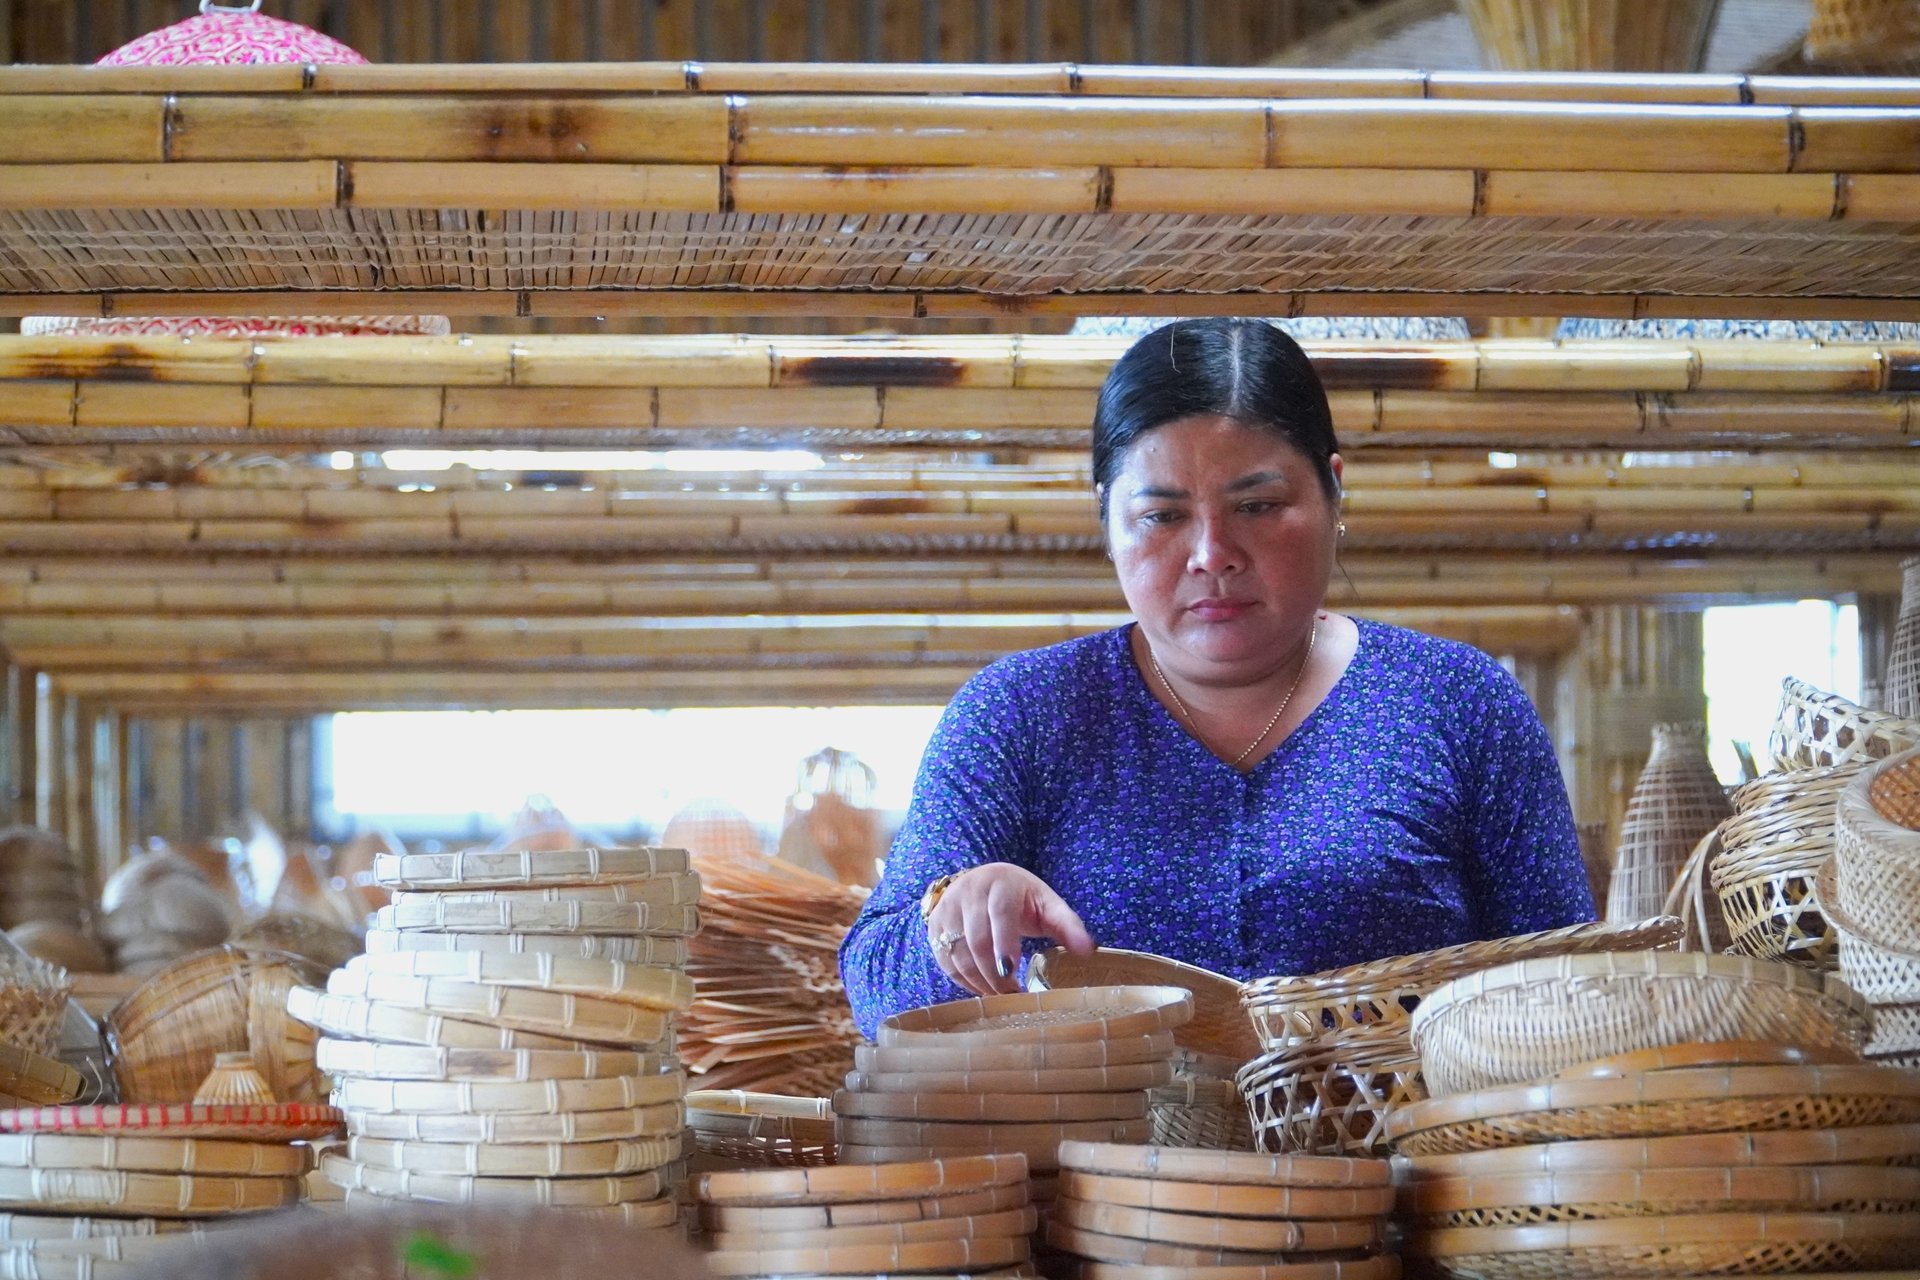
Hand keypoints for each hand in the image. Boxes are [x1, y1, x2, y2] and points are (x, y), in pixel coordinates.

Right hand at [924, 863, 1094, 996]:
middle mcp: (968, 892)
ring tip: (999, 996)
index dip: (1004, 944)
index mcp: (1000, 884)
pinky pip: (945, 960)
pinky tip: (981, 988)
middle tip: (1012, 996)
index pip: (1000, 914)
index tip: (1013, 973)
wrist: (983, 881)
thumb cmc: (1021, 897)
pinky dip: (963, 980)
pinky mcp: (934, 925)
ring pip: (958, 954)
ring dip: (979, 981)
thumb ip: (1068, 925)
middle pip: (976, 940)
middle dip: (994, 974)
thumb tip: (1087, 951)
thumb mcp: (1047, 904)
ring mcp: (947, 909)